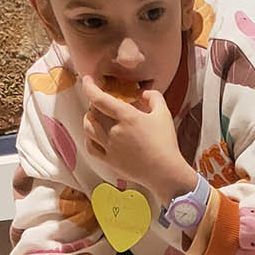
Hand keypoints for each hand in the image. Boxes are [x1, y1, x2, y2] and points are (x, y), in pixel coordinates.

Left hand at [81, 77, 196, 202]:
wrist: (166, 173)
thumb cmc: (166, 144)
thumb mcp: (164, 114)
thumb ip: (153, 96)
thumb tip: (142, 92)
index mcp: (127, 117)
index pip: (98, 98)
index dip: (89, 86)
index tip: (88, 80)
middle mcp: (114, 131)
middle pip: (93, 112)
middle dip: (94, 103)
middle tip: (102, 102)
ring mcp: (110, 147)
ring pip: (88, 128)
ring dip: (89, 119)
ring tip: (96, 117)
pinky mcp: (110, 161)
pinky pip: (91, 148)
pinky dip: (89, 138)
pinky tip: (94, 135)